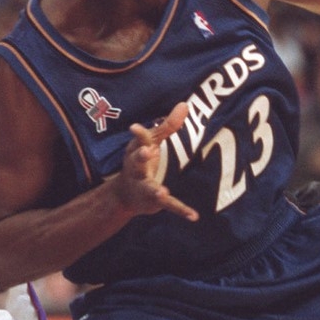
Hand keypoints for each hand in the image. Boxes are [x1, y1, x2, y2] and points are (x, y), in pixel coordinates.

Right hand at [111, 102, 197, 220]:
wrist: (125, 194)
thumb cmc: (141, 161)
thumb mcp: (152, 142)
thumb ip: (168, 125)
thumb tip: (185, 104)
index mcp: (136, 151)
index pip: (139, 140)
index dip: (138, 133)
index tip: (134, 127)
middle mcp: (137, 168)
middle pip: (137, 161)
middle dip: (140, 156)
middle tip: (147, 151)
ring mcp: (143, 185)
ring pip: (149, 187)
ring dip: (155, 190)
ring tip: (162, 192)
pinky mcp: (154, 202)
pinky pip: (169, 206)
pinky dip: (181, 210)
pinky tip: (194, 216)